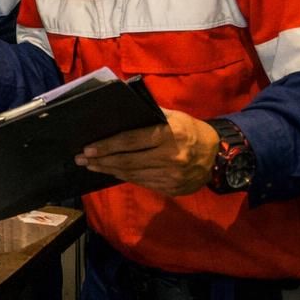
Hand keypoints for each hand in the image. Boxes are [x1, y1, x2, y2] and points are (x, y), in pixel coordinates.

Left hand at [75, 109, 218, 195]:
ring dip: (109, 170)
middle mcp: (171, 157)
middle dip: (101, 160)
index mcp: (169, 134)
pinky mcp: (173, 189)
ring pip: (133, 174)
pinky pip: (143, 183)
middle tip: (81, 158)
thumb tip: (118, 110)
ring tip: (91, 166)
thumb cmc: (190, 129)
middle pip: (128, 160)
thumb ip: (147, 114)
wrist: (218, 155)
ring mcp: (172, 176)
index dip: (107, 145)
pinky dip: (125, 177)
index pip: (131, 141)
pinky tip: (112, 172)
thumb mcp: (173, 116)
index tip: (88, 148)